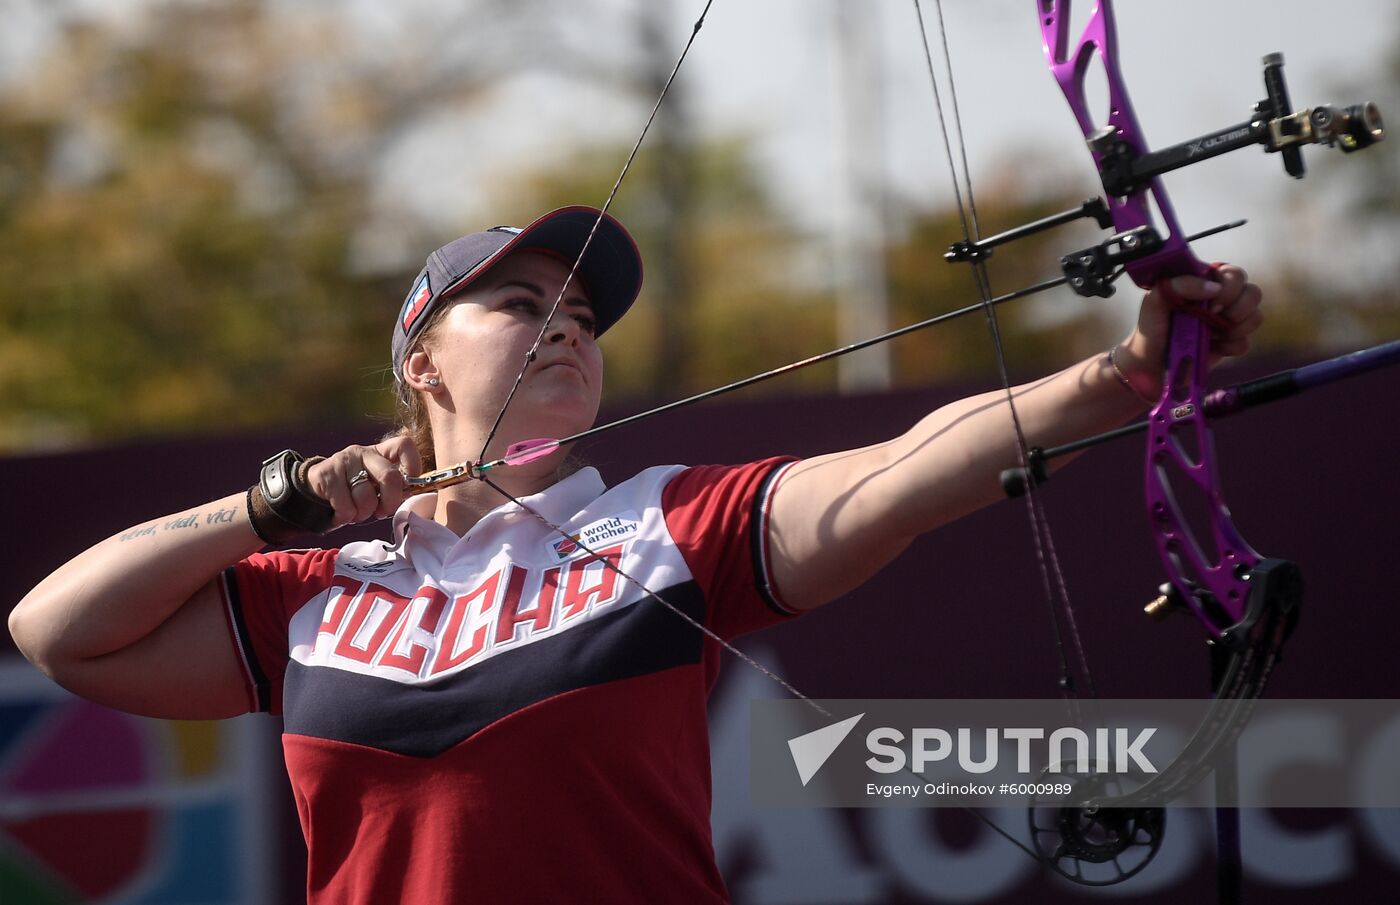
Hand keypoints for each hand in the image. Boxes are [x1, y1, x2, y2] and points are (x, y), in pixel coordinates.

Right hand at [305, 434, 422, 527]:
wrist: (315, 489)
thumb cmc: (354, 491)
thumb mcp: (375, 484)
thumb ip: (392, 487)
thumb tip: (411, 499)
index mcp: (380, 452)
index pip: (404, 445)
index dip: (413, 465)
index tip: (409, 485)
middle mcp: (363, 452)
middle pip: (389, 476)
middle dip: (390, 502)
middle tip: (382, 512)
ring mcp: (344, 461)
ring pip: (366, 496)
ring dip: (364, 514)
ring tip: (357, 512)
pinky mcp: (326, 474)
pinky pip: (345, 506)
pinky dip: (346, 517)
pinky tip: (341, 514)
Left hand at [1118, 264, 1263, 388]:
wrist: (1149, 361)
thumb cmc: (1152, 325)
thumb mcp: (1156, 298)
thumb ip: (1181, 283)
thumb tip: (1214, 287)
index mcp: (1206, 282)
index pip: (1234, 274)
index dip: (1229, 288)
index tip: (1210, 303)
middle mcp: (1222, 299)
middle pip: (1253, 292)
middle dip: (1237, 308)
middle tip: (1212, 318)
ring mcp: (1228, 322)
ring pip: (1256, 316)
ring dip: (1235, 327)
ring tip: (1211, 334)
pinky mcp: (1230, 344)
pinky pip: (1245, 343)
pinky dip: (1229, 347)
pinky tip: (1212, 347)